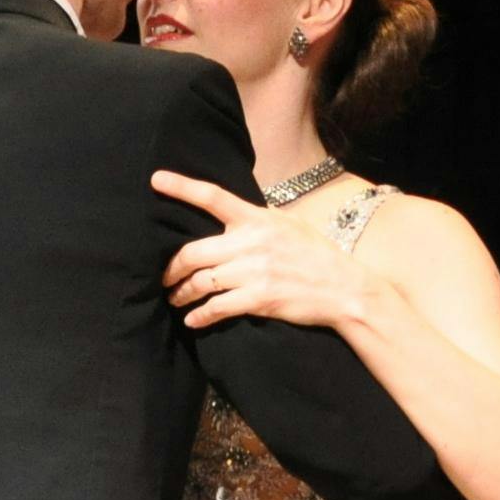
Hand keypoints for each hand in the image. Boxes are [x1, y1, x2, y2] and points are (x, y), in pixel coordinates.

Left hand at [156, 171, 380, 332]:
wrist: (343, 288)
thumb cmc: (315, 254)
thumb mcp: (288, 223)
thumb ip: (257, 218)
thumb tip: (231, 213)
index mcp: (257, 218)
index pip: (213, 196)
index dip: (182, 187)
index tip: (156, 180)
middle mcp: (251, 242)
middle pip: (193, 252)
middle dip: (170, 267)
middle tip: (163, 277)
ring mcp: (254, 271)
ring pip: (200, 282)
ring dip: (181, 293)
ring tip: (175, 299)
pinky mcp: (258, 299)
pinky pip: (217, 307)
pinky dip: (199, 315)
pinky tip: (192, 320)